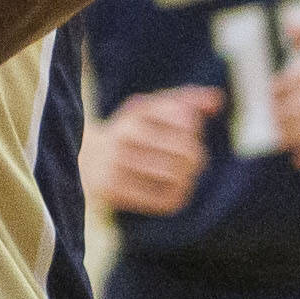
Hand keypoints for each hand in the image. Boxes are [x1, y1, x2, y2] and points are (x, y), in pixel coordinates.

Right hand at [82, 86, 223, 214]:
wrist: (81, 159)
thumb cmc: (129, 133)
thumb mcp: (151, 109)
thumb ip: (186, 100)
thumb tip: (218, 99)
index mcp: (136, 111)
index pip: (186, 118)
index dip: (194, 127)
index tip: (186, 132)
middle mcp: (125, 133)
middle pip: (186, 149)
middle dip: (197, 156)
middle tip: (192, 161)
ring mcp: (117, 163)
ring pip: (176, 175)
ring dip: (187, 178)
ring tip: (182, 176)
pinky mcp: (113, 189)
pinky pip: (162, 199)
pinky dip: (176, 196)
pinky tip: (173, 190)